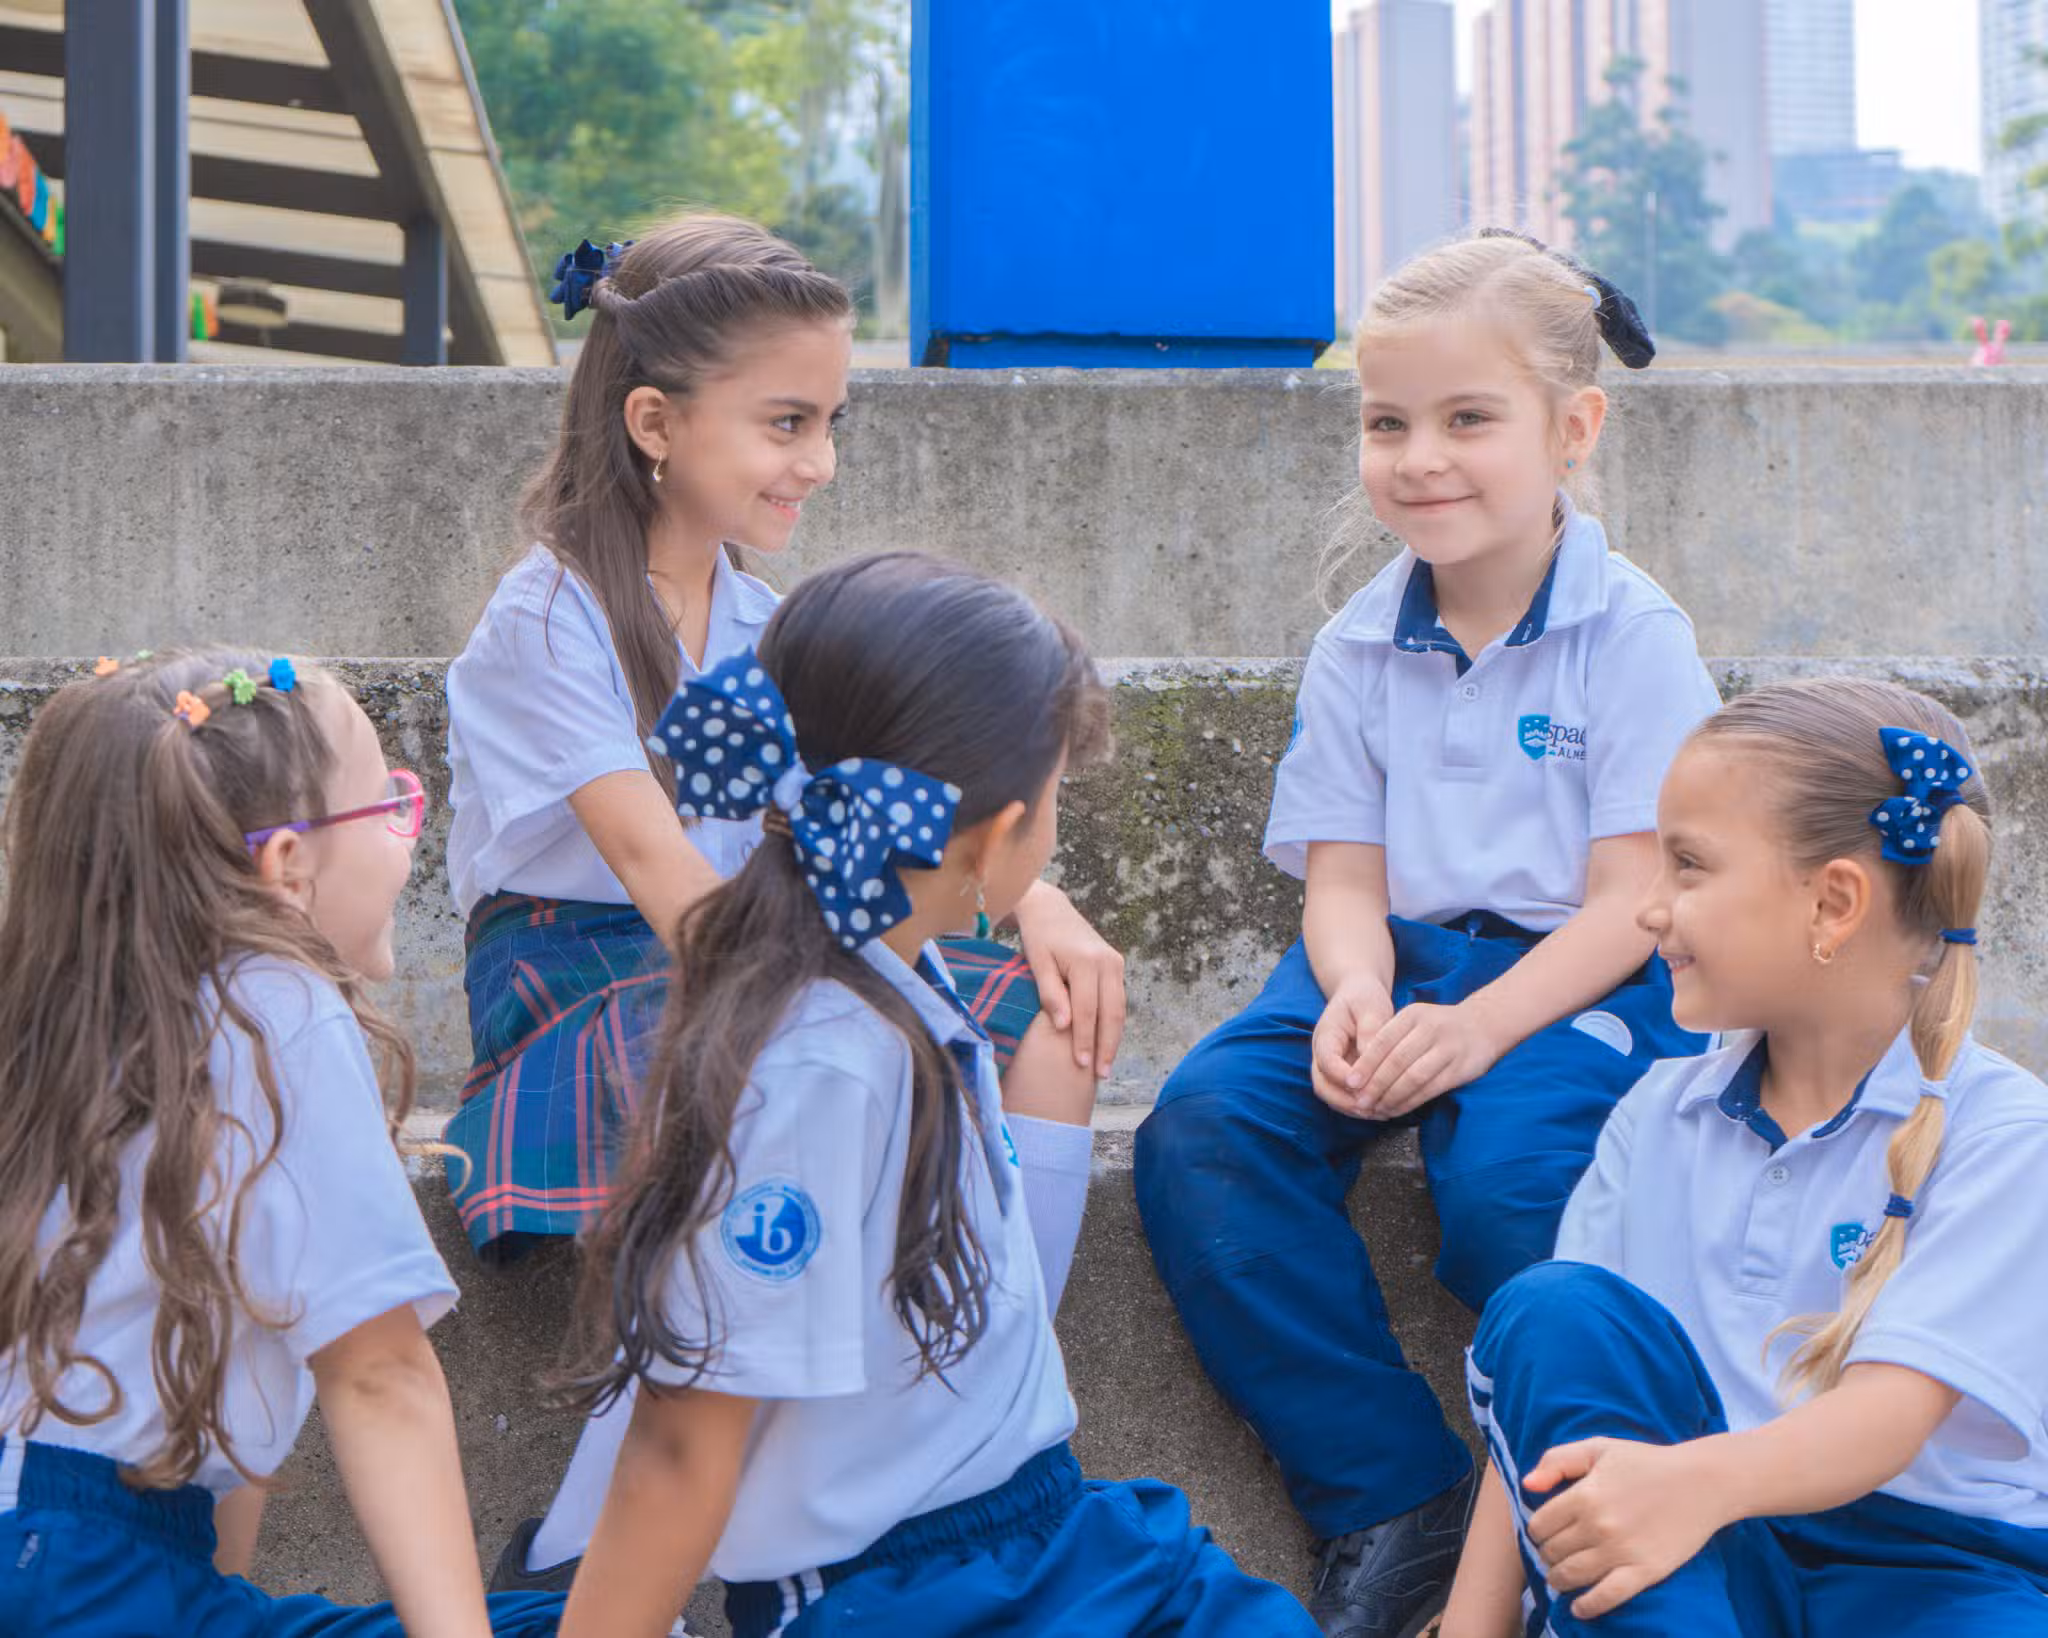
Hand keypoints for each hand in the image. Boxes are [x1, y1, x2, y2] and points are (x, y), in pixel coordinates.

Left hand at [1011, 882, 1126, 1077]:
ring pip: (1119, 1009)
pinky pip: (1117, 1000)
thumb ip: (1051, 994)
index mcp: (1087, 962)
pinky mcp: (1116, 965)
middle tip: (1100, 1075)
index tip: (1082, 1065)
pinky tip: (1106, 1043)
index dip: (1086, 1040)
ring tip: (1105, 1066)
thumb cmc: (1038, 937)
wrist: (1050, 909)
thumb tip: (1064, 1027)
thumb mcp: (1038, 963)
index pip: (1088, 1011)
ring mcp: (1115, 963)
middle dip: (1106, 1046)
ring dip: (1113, 1039)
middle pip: (1111, 1013)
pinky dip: (1112, 1023)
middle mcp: (1108, 962)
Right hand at [1310, 975, 1394, 1114]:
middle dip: (1345, 1102)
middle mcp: (1322, 1055)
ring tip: (1382, 1113)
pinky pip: (1345, 1097)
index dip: (1343, 1077)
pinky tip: (1383, 1109)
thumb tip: (1372, 1059)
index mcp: (1326, 1036)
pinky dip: (1360, 1107)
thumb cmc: (1365, 998)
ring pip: (1332, 1096)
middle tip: (1372, 1109)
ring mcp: (1330, 1067)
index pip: (1327, 1062)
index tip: (1363, 1086)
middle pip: (1323, 1086)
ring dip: (1353, 1108)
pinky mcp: (1342, 1075)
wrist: (1359, 994)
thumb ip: (1370, 1032)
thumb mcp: (1371, 1008)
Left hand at [1352, 1001, 1504, 1118]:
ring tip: (1377, 1109)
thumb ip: (1391, 1039)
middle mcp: (1430, 1028)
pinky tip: (1398, 1109)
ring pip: (1413, 1077)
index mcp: (1413, 1015)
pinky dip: (1411, 1102)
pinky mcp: (1461, 1068)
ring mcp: (1447, 1048)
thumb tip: (1360, 1072)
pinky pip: (1431, 1089)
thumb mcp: (1415, 1021)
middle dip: (1375, 1085)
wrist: (1484, 1025)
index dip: (1365, 1065)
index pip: (1382, 1042)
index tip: (1350, 1083)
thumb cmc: (1439, 1027)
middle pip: (1396, 1062)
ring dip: (1392, 1097)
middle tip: (1360, 1102)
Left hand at [1524, 1437, 1729, 1620]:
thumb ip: (1557, 1461)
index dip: (1537, 1532)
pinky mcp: (1645, 1571)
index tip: (1545, 1534)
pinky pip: (1607, 1597)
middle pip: (1552, 1553)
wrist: (1700, 1482)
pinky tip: (1579, 1608)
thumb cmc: (1646, 1462)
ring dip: (1559, 1580)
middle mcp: (1597, 1525)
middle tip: (1554, 1555)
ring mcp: (1621, 1551)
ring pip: (1571, 1576)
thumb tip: (1526, 1486)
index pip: (1539, 1526)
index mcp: (1583, 1495)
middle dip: (1548, 1555)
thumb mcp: (1598, 1448)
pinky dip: (1587, 1607)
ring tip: (1561, 1578)